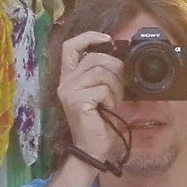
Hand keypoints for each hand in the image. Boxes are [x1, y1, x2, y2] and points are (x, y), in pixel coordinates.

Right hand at [57, 31, 124, 162]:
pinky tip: (107, 109)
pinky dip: (111, 98)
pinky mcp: (76, 101)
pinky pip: (102, 88)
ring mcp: (69, 91)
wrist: (93, 150)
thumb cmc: (99, 124)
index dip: (89, 37)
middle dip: (115, 69)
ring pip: (101, 71)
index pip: (71, 47)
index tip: (107, 39)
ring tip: (113, 101)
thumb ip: (104, 76)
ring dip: (115, 86)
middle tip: (120, 87)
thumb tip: (120, 60)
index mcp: (69, 78)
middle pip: (95, 57)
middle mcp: (65, 83)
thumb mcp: (101, 94)